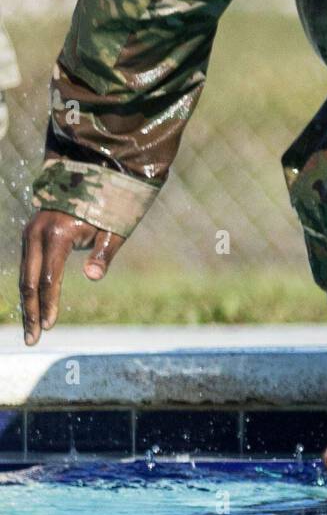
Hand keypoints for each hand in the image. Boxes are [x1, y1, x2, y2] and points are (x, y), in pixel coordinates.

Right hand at [20, 210, 124, 344]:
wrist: (95, 175)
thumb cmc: (110, 206)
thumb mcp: (113, 230)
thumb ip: (103, 254)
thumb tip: (93, 277)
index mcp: (58, 233)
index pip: (48, 279)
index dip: (48, 304)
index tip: (50, 327)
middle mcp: (38, 233)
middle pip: (28, 281)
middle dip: (31, 311)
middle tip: (33, 339)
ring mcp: (31, 231)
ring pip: (24, 274)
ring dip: (28, 302)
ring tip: (32, 329)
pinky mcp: (32, 232)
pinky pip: (27, 264)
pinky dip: (29, 285)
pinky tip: (33, 305)